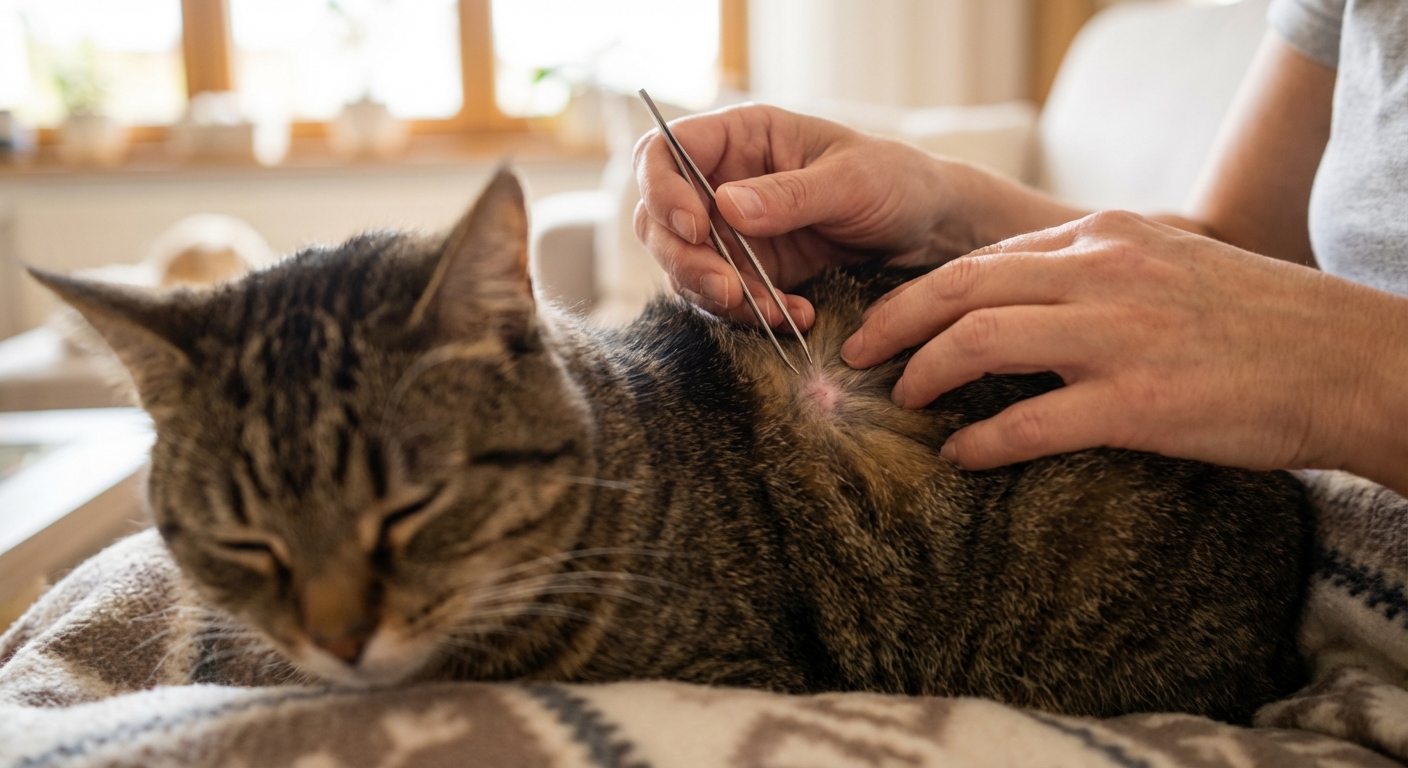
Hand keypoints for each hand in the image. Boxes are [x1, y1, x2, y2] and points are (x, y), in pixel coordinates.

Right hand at [632, 104, 968, 328]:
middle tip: (729, 291)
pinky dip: (752, 316)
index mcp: (739, 138)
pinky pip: (726, 301)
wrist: (929, 230)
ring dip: (720, 298)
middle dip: (687, 262)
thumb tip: (726, 206)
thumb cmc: (896, 180)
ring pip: (686, 269)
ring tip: (778, 312)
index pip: (662, 153)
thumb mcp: (851, 180)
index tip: (694, 226)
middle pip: (660, 222)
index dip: (661, 190)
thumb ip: (790, 194)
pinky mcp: (751, 275)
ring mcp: (733, 233)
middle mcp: (722, 184)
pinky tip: (796, 317)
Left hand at [841, 210, 1407, 489]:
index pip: (985, 256)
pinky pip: (1028, 421)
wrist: (1344, 360)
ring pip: (979, 340)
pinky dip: (981, 440)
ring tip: (903, 400)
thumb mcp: (1167, 262)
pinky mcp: (1135, 402)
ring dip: (925, 373)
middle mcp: (1101, 272)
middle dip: (894, 322)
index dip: (922, 292)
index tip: (888, 319)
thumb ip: (1091, 270)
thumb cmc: (1254, 319)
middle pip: (959, 288)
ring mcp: (1117, 335)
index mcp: (1104, 237)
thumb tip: (1010, 300)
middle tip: (857, 355)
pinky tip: (960, 455)